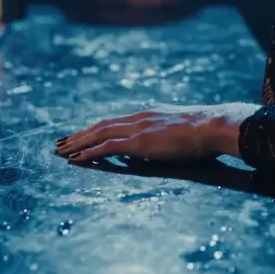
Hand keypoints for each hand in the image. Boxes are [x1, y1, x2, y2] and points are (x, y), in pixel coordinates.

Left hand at [55, 103, 260, 162]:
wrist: (213, 125)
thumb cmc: (206, 131)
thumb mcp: (183, 128)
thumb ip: (168, 133)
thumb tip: (164, 142)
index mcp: (150, 114)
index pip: (116, 121)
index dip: (97, 128)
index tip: (83, 133)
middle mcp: (139, 118)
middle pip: (102, 125)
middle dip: (80, 134)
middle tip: (62, 142)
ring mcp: (138, 129)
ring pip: (99, 134)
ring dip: (78, 143)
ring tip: (61, 151)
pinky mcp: (138, 142)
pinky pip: (106, 147)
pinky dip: (88, 153)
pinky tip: (75, 159)